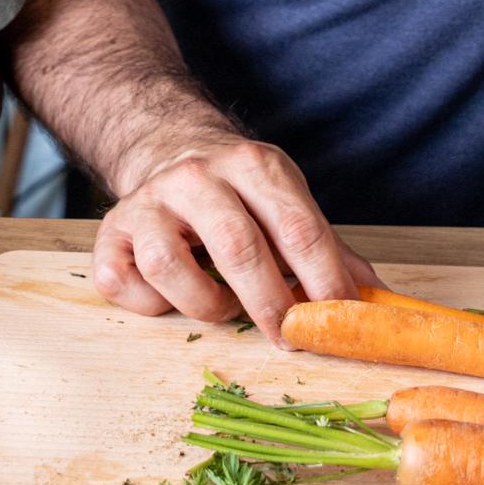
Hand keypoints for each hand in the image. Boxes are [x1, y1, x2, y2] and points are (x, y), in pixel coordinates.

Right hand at [92, 136, 377, 345]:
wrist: (166, 147)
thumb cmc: (237, 192)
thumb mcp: (286, 201)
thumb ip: (326, 248)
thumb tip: (374, 298)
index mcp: (252, 165)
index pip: (298, 228)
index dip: (324, 281)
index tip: (339, 320)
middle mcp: (195, 177)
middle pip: (236, 246)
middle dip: (268, 304)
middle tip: (287, 337)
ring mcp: (146, 203)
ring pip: (170, 267)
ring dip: (205, 303)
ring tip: (222, 307)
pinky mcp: (109, 232)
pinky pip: (120, 281)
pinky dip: (147, 304)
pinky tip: (169, 298)